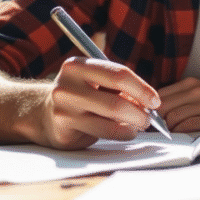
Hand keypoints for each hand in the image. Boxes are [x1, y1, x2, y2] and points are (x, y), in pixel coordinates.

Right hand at [37, 56, 161, 149]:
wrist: (44, 114)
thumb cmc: (82, 95)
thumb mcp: (97, 83)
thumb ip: (120, 88)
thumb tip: (150, 103)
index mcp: (78, 66)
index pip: (118, 75)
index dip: (142, 88)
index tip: (155, 101)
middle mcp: (67, 85)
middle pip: (115, 100)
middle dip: (139, 112)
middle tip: (149, 118)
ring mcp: (63, 108)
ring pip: (110, 119)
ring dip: (132, 124)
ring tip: (140, 125)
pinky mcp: (63, 129)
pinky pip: (101, 133)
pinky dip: (121, 134)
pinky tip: (127, 132)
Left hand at [156, 77, 199, 132]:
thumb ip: (180, 97)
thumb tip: (154, 111)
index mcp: (192, 83)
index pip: (160, 95)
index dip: (152, 109)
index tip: (151, 120)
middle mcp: (198, 91)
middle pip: (164, 107)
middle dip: (157, 121)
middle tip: (158, 131)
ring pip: (173, 118)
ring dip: (169, 129)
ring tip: (172, 134)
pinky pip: (187, 127)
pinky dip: (181, 133)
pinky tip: (184, 135)